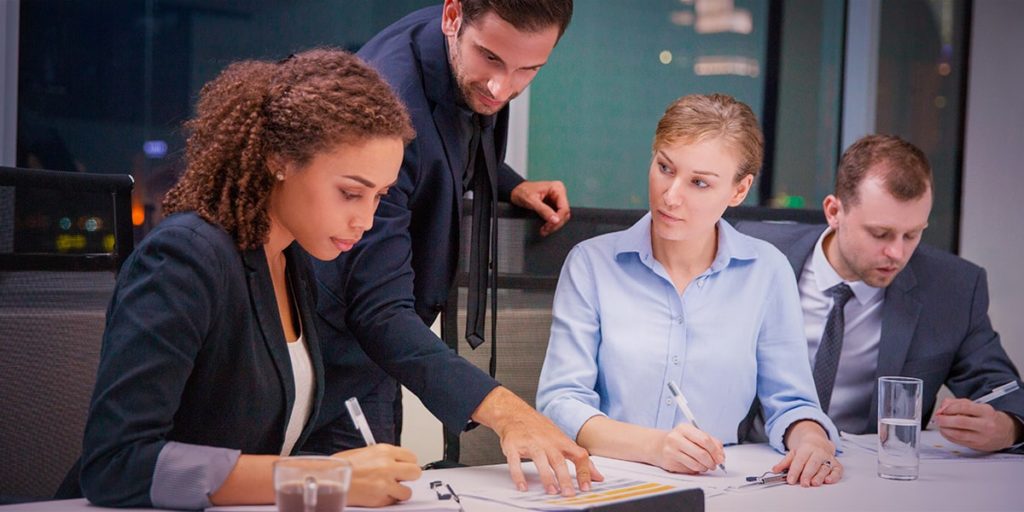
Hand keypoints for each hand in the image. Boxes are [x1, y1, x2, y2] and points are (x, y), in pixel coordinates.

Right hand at [332, 444, 421, 506]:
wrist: (328, 479)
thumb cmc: (341, 466)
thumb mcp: (364, 452)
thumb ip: (382, 456)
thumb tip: (394, 461)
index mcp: (384, 451)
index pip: (411, 457)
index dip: (408, 463)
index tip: (404, 467)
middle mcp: (387, 466)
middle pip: (415, 472)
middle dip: (409, 477)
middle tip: (400, 479)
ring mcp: (384, 483)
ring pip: (407, 491)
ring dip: (399, 492)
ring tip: (388, 490)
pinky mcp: (380, 499)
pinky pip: (393, 502)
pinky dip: (387, 500)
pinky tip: (378, 495)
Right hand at [473, 387, 603, 495]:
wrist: (515, 414)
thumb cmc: (540, 430)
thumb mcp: (562, 440)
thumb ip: (579, 458)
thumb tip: (597, 476)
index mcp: (561, 441)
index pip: (578, 455)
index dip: (584, 471)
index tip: (586, 487)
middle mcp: (547, 442)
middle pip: (559, 460)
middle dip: (565, 478)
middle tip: (569, 493)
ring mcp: (530, 443)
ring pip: (540, 460)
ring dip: (546, 476)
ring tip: (551, 491)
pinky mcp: (513, 446)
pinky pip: (515, 461)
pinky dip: (518, 474)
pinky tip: (523, 486)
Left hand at [510, 180, 570, 235]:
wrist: (515, 192)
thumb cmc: (522, 191)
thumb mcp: (532, 201)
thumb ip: (544, 210)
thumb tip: (555, 219)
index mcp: (557, 188)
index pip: (564, 207)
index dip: (559, 218)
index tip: (550, 225)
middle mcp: (559, 193)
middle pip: (564, 213)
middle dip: (556, 223)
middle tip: (546, 229)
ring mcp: (556, 200)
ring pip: (561, 217)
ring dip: (553, 225)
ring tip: (544, 230)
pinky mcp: (553, 206)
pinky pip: (556, 217)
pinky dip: (551, 224)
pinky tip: (545, 227)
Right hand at [651, 423, 724, 473]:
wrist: (656, 445)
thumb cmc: (678, 440)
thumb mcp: (693, 434)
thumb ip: (710, 441)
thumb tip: (720, 454)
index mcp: (684, 428)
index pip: (705, 440)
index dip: (715, 450)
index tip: (720, 457)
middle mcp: (676, 438)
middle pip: (701, 453)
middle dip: (712, 461)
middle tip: (715, 464)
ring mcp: (671, 450)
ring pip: (696, 463)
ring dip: (705, 467)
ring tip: (705, 465)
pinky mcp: (670, 462)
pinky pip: (689, 469)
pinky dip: (697, 470)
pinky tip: (696, 466)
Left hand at [772, 420, 841, 486]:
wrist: (818, 442)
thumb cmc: (805, 450)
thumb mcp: (793, 453)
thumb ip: (784, 463)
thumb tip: (774, 470)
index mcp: (806, 448)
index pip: (800, 460)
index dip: (795, 470)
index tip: (790, 480)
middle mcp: (818, 452)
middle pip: (813, 463)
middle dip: (808, 474)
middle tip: (803, 483)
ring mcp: (828, 458)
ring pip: (825, 467)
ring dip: (820, 476)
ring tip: (814, 483)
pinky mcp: (836, 464)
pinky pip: (837, 470)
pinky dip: (834, 476)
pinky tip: (828, 480)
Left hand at [933, 398, 1022, 451]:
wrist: (1005, 432)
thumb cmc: (988, 417)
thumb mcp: (976, 405)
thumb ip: (958, 403)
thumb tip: (943, 406)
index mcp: (985, 411)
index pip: (964, 407)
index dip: (949, 408)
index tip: (941, 409)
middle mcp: (985, 425)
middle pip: (960, 422)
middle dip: (944, 420)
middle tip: (938, 418)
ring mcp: (981, 437)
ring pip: (958, 434)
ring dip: (944, 429)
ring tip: (940, 425)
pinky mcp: (977, 446)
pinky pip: (958, 441)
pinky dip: (948, 436)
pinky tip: (946, 431)